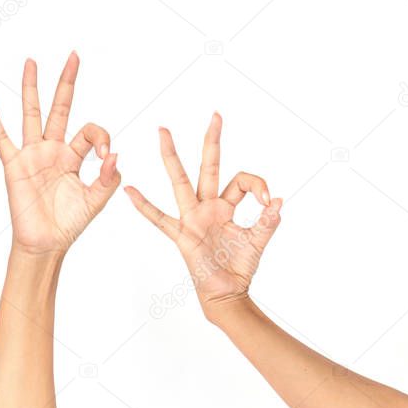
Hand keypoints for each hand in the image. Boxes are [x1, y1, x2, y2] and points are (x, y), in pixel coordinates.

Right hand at [0, 53, 119, 255]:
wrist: (45, 243)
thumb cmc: (69, 224)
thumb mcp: (96, 201)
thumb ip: (107, 178)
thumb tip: (114, 153)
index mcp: (74, 157)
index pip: (89, 131)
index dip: (101, 137)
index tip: (105, 157)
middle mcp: (52, 149)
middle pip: (59, 108)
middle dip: (66, 82)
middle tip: (74, 56)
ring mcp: (31, 154)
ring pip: (32, 113)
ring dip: (31, 88)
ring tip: (31, 62)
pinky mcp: (14, 165)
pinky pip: (1, 138)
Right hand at [124, 113, 282, 319]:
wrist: (227, 293)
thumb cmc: (239, 267)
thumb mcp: (258, 240)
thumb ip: (267, 221)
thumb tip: (279, 201)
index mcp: (226, 206)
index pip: (242, 180)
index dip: (257, 185)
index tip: (269, 201)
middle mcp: (207, 206)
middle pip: (208, 166)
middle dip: (211, 140)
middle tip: (216, 115)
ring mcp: (192, 218)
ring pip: (181, 181)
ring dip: (172, 156)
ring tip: (163, 132)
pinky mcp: (182, 235)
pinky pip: (159, 218)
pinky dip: (143, 205)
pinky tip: (127, 189)